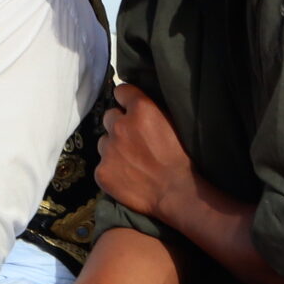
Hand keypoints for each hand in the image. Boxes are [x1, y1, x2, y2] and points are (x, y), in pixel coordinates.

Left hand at [95, 82, 195, 221]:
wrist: (176, 192)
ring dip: (113, 147)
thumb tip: (138, 104)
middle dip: (118, 125)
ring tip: (130, 161)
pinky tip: (127, 177)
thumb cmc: (181, 158)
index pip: (121, 91)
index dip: (125, 99)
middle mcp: (120, 125)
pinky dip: (112, 170)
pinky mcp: (102, 171)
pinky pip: (102, 165)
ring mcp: (108, 149)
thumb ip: (152, 111)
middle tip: (132, 139)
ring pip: (104, 142)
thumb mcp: (172, 124)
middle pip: (109, 116)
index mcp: (141, 109)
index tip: (129, 106)